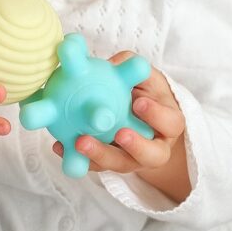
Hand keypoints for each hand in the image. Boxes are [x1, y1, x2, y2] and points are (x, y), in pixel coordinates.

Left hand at [51, 51, 185, 173]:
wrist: (138, 118)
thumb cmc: (145, 93)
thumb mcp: (145, 77)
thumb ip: (133, 68)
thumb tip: (111, 64)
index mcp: (168, 123)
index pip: (171, 123)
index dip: (157, 115)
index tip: (139, 102)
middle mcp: (155, 147)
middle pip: (152, 156)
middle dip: (136, 146)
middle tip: (120, 134)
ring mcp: (133, 160)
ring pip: (121, 164)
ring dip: (101, 155)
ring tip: (81, 142)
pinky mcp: (110, 165)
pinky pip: (95, 166)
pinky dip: (78, 158)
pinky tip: (60, 146)